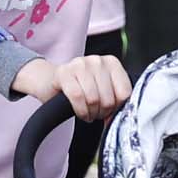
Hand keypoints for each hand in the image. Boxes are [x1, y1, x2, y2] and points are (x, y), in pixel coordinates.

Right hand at [15, 52, 130, 121]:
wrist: (53, 82)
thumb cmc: (83, 88)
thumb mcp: (104, 90)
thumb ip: (117, 100)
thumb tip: (123, 117)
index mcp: (112, 62)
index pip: (125, 93)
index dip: (117, 108)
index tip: (109, 111)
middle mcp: (97, 60)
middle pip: (109, 98)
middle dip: (102, 112)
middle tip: (96, 113)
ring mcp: (79, 64)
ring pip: (93, 98)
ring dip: (91, 113)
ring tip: (88, 113)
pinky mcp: (63, 72)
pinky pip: (77, 97)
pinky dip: (80, 110)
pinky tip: (80, 112)